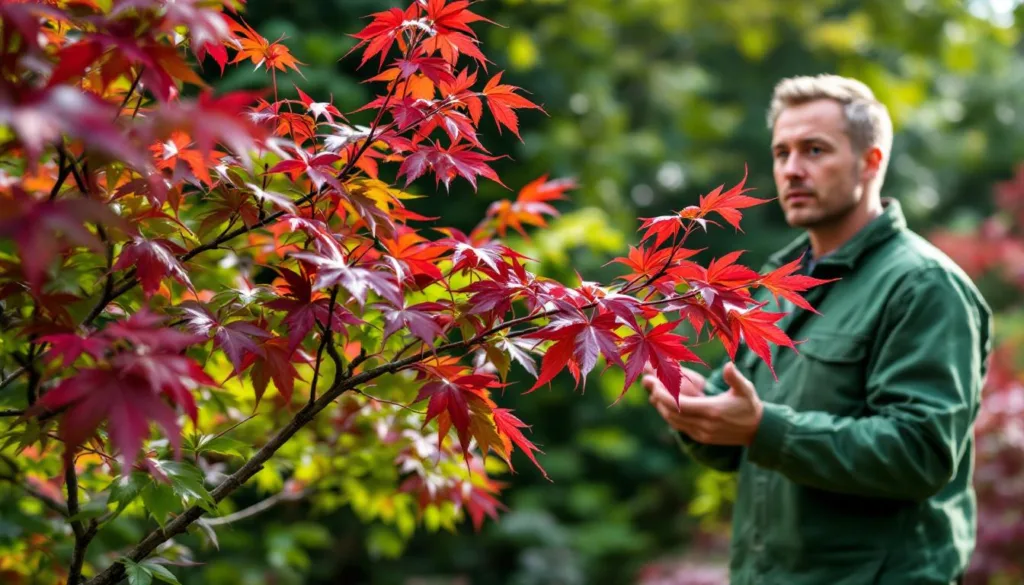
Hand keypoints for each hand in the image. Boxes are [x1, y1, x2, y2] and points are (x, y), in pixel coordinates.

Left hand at [645, 362, 763, 445]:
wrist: (757, 431)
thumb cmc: (750, 405)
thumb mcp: (746, 389)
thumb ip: (735, 378)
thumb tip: (728, 365)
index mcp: (712, 410)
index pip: (680, 405)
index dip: (664, 395)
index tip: (654, 384)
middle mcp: (705, 425)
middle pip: (672, 414)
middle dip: (658, 399)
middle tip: (650, 384)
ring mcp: (702, 434)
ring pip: (673, 422)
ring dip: (662, 408)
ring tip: (655, 393)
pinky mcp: (702, 438)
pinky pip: (680, 428)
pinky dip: (670, 417)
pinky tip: (666, 405)